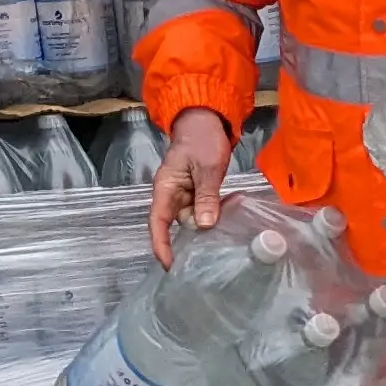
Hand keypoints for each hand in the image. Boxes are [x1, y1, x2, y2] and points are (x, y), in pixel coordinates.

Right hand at [146, 109, 234, 264]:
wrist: (205, 120)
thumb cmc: (202, 139)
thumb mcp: (207, 167)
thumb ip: (206, 196)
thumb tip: (204, 225)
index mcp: (165, 188)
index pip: (158, 222)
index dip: (161, 245)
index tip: (169, 264)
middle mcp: (171, 194)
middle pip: (177, 224)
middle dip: (190, 239)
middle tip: (209, 256)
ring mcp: (184, 193)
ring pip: (192, 219)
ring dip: (206, 226)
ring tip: (223, 239)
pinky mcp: (196, 191)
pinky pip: (202, 209)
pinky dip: (212, 215)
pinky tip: (227, 220)